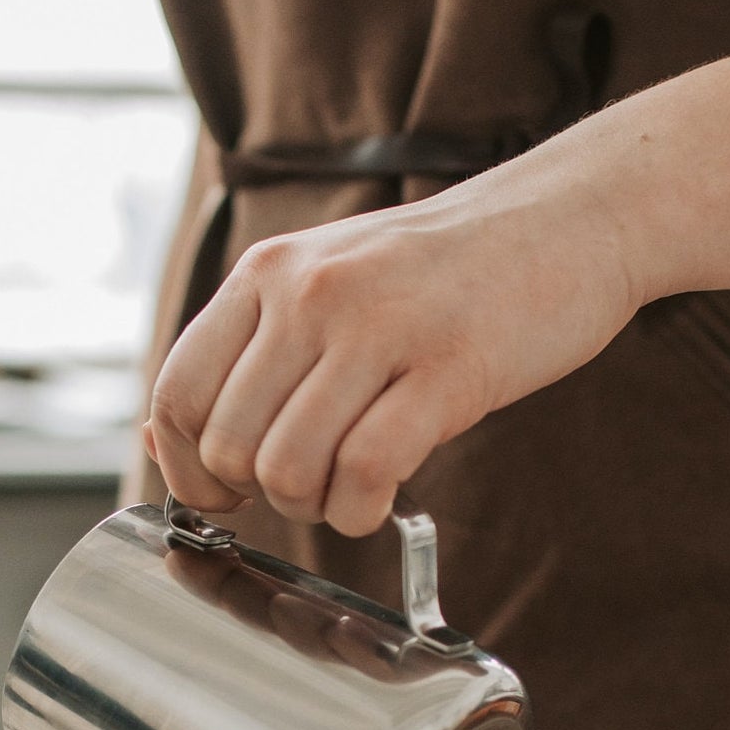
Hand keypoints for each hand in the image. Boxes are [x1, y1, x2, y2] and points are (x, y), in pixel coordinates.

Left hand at [144, 151, 640, 537]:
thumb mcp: (330, 283)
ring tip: (352, 490)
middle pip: (232, 445)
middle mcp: (311, 293)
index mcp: (269, 272)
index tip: (222, 492)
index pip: (178, 393)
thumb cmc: (446, 269)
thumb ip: (250, 355)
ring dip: (316, 506)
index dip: (186, 467)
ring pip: (291, 467)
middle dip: (263, 492)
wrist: (569, 219)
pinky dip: (363, 509)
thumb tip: (160, 447)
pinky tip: (382, 499)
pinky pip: (367, 472)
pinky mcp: (449, 368)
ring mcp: (380, 327)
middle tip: (311, 485)